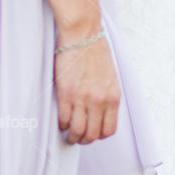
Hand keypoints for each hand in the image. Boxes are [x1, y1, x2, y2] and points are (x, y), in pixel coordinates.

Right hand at [54, 29, 120, 144]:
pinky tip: (61, 120)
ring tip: (68, 134)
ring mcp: (83, 98)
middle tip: (78, 137)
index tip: (92, 133)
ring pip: (77, 131)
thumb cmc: (96, 52)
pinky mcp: (66, 93)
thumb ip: (107, 95)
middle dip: (84, 140)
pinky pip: (63, 119)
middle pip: (92, 135)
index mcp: (113, 96)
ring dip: (71, 136)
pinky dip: (62, 124)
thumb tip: (101, 112)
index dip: (99, 135)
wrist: (83, 34)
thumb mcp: (111, 76)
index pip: (109, 129)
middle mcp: (100, 100)